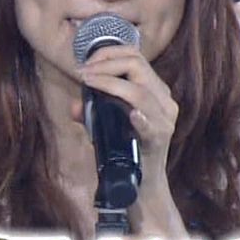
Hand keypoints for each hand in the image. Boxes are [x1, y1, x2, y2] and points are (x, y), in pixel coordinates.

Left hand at [77, 44, 178, 192]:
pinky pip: (151, 125)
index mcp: (156, 91)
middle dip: (106, 64)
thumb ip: (93, 112)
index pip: (136, 57)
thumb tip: (75, 106)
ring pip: (140, 92)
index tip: (85, 64)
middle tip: (84, 73)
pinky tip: (132, 115)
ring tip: (89, 82)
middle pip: (138, 66)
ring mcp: (165, 120)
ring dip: (110, 83)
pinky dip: (141, 119)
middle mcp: (164, 101)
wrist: (143, 185)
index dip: (109, 54)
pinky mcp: (160, 140)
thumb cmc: (126, 150)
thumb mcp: (109, 125)